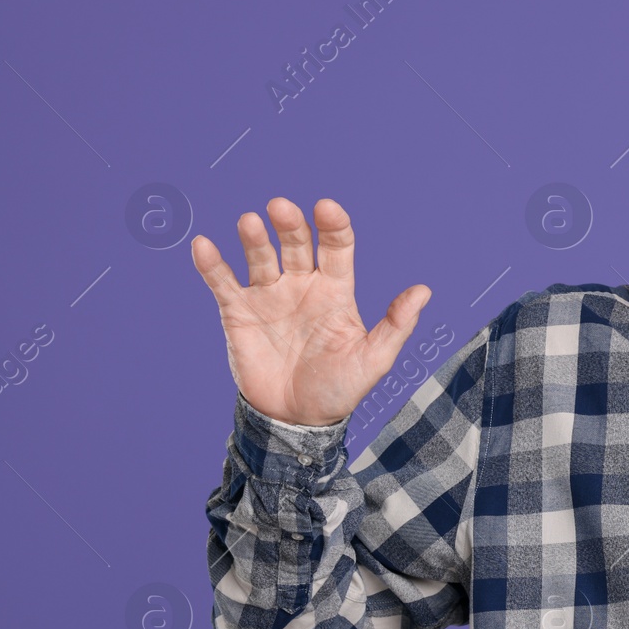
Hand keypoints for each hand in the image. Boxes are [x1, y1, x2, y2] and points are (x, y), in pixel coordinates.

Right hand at [190, 197, 430, 426]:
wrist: (297, 419)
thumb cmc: (340, 388)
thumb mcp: (374, 359)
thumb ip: (396, 324)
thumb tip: (424, 290)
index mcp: (335, 290)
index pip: (336, 247)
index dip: (333, 226)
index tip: (327, 208)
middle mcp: (301, 285)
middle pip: (296, 244)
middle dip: (290, 225)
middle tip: (281, 208)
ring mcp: (269, 296)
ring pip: (260, 257)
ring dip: (254, 238)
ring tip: (250, 222)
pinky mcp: (238, 312)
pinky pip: (223, 283)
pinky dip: (212, 264)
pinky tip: (203, 246)